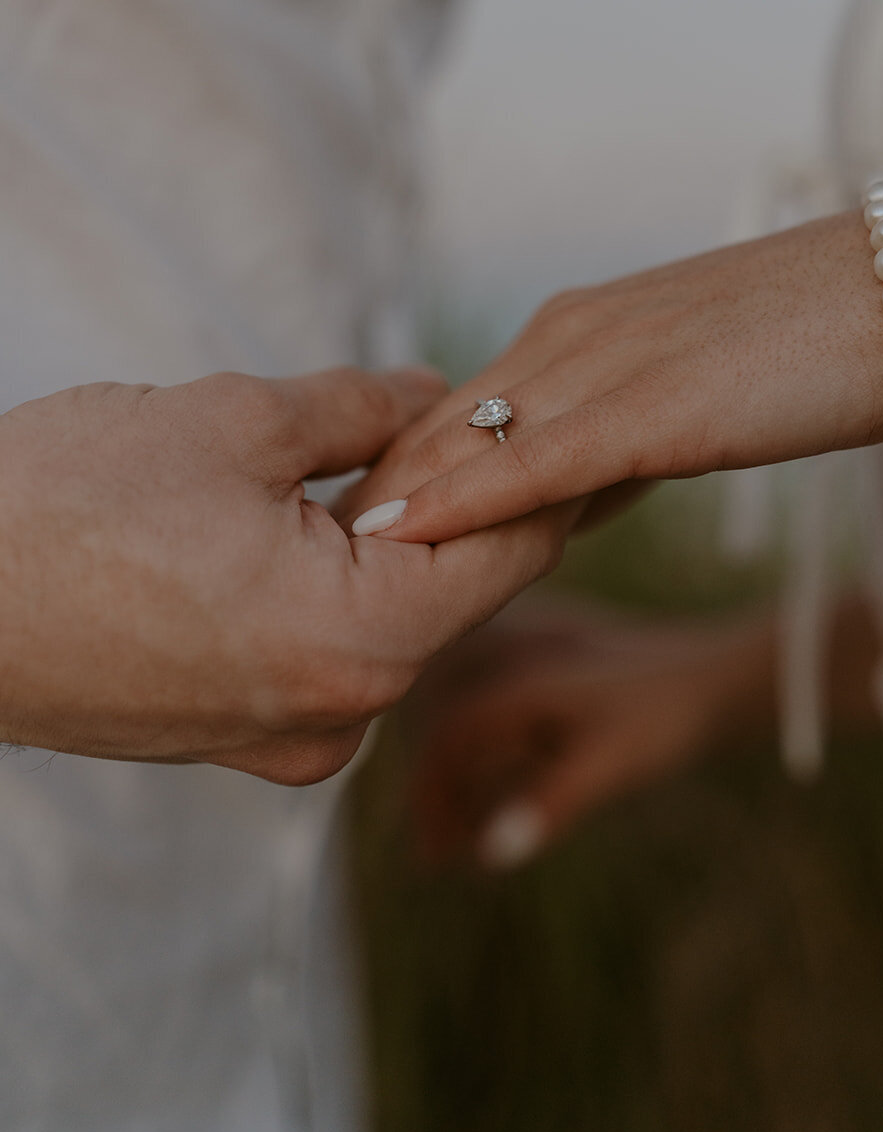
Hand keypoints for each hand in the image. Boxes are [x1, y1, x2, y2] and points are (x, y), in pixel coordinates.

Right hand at [0, 368, 580, 782]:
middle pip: (454, 589)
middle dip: (467, 495)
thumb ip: (363, 409)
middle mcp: (339, 714)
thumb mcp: (234, 422)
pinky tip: (325, 512)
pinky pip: (326, 650)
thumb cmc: (64, 508)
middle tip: (481, 408)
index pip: (510, 551)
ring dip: (400, 536)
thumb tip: (436, 393)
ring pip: (389, 617)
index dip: (546, 475)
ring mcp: (285, 739)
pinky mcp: (236, 736)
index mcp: (361, 643)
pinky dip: (342, 582)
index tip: (570, 421)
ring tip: (397, 445)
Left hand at [346, 181, 882, 542]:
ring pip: (471, 442)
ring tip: (325, 567)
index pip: (457, 410)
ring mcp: (606, 367)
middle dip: (378, 498)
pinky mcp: (653, 407)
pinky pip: (537, 460)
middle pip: (439, 427)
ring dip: (400, 505)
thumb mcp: (688, 386)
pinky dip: (467, 500)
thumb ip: (621, 428)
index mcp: (576, 329)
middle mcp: (571, 337)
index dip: (400, 475)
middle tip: (307, 566)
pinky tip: (407, 537)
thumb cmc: (813, 340)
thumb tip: (571, 488)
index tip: (348, 534)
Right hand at [407, 603, 773, 868]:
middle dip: (438, 795)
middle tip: (440, 860)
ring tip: (467, 842)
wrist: (720, 679)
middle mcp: (518, 675)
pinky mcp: (556, 690)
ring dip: (462, 784)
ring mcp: (536, 678)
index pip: (447, 739)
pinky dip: (492, 768)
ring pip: (472, 729)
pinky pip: (500, 727)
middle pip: (449, 733)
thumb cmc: (666, 720)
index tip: (433, 857)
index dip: (429, 798)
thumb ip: (550, 803)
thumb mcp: (611, 764)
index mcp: (519, 688)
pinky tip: (509, 804)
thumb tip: (490, 854)